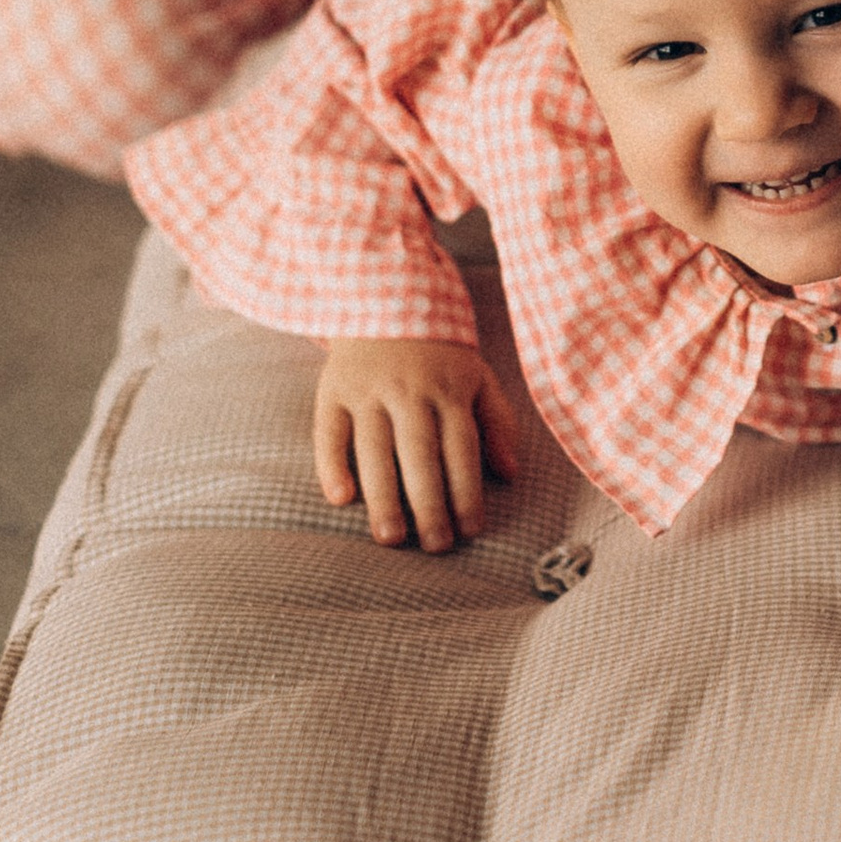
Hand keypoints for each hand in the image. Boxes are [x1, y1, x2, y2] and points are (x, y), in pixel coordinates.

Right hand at [315, 338, 520, 549]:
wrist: (386, 296)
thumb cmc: (439, 353)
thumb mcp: (478, 376)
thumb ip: (498, 422)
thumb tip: (511, 472)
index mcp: (449, 389)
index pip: (461, 447)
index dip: (467, 490)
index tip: (471, 529)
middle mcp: (408, 390)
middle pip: (420, 453)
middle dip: (429, 502)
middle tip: (434, 545)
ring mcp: (368, 390)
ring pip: (374, 448)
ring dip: (382, 495)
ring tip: (389, 538)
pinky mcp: (333, 390)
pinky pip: (329, 430)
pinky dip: (331, 464)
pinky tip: (340, 499)